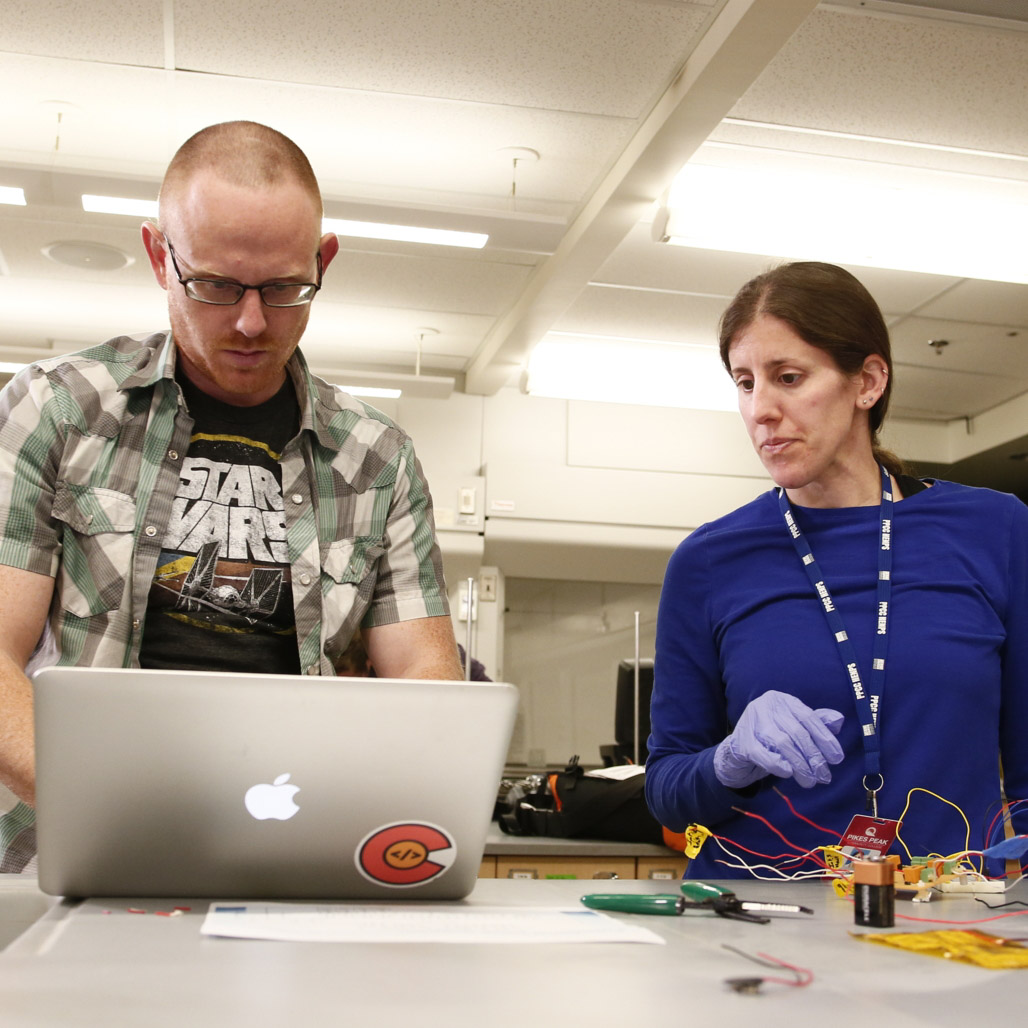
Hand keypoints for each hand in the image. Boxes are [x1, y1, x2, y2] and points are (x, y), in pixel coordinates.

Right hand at [713, 690, 844, 789]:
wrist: (739, 749)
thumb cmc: (772, 736)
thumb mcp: (794, 726)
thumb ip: (815, 722)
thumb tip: (838, 719)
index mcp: (781, 700)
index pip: (808, 717)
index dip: (825, 738)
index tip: (837, 758)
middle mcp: (765, 705)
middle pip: (796, 731)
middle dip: (814, 756)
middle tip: (824, 776)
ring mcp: (751, 721)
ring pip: (782, 743)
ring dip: (800, 764)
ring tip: (810, 781)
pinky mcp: (741, 740)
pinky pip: (763, 754)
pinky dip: (778, 764)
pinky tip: (788, 773)